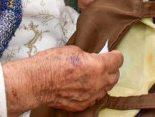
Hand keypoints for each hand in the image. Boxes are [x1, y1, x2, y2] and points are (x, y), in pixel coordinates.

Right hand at [4, 45, 122, 113]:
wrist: (36, 82)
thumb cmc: (51, 63)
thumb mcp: (74, 50)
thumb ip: (89, 56)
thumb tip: (93, 59)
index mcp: (97, 66)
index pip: (117, 61)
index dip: (116, 55)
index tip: (113, 54)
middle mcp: (97, 82)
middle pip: (115, 76)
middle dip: (112, 68)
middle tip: (105, 63)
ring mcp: (91, 96)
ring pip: (106, 88)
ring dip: (103, 81)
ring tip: (94, 74)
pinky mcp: (83, 104)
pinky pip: (94, 97)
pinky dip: (93, 91)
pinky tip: (85, 85)